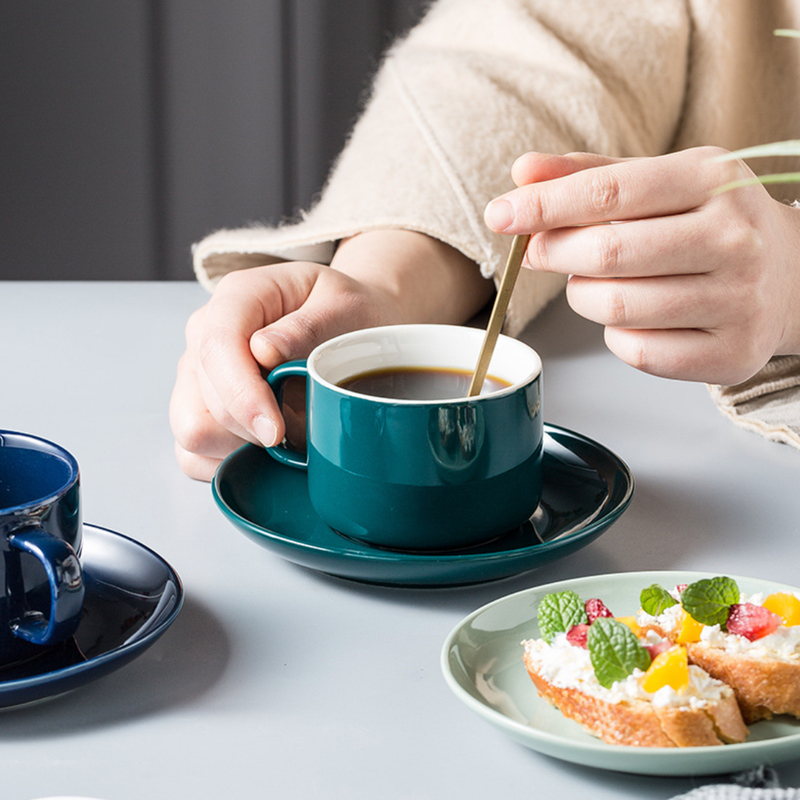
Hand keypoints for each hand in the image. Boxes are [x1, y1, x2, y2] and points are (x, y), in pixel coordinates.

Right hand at [170, 231, 490, 479]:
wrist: (356, 320)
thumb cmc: (355, 308)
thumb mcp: (347, 303)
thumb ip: (310, 327)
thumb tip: (265, 355)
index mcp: (237, 303)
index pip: (217, 352)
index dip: (241, 395)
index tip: (276, 429)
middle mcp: (209, 341)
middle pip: (198, 404)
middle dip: (249, 430)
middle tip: (302, 434)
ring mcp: (205, 378)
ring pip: (194, 433)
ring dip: (243, 449)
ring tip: (294, 436)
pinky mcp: (214, 408)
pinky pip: (204, 451)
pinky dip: (235, 461)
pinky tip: (273, 449)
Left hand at [484, 147, 799, 384]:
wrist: (791, 277)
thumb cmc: (710, 224)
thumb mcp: (661, 182)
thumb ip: (589, 176)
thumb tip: (523, 171)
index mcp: (712, 181)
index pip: (608, 193)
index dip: (543, 206)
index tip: (500, 215)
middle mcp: (733, 239)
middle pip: (606, 254)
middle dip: (555, 253)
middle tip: (542, 251)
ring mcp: (737, 301)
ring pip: (615, 308)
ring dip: (584, 296)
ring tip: (597, 281)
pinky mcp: (729, 354)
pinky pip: (636, 352)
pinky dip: (615, 336)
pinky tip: (632, 316)